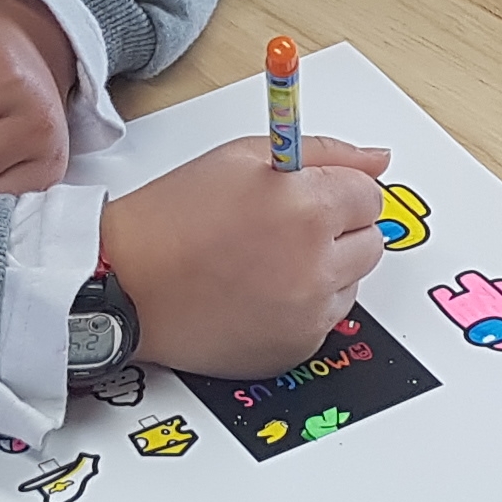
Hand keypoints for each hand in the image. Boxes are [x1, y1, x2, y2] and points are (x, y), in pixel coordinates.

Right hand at [100, 136, 392, 377]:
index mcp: (307, 208)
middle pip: (370, 241)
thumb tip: (377, 160)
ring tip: (263, 262)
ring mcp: (308, 313)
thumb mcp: (242, 158)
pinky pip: (323, 320)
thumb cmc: (172, 219)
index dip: (335, 190)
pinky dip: (302, 308)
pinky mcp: (296, 348)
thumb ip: (322, 153)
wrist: (124, 284)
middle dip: (336, 230)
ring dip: (323, 270)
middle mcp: (315, 265)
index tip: (307, 195)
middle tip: (281, 227)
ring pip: (351, 283)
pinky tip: (257, 293)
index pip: (370, 195)